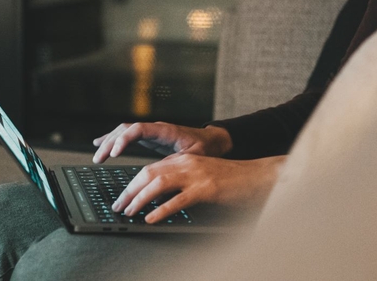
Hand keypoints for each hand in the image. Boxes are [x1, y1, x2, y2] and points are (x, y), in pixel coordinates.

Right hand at [92, 122, 232, 162]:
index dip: (124, 139)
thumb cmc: (205, 148)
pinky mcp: (149, 138)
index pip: (138, 129)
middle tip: (99, 158)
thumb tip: (159, 175)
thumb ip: (176, 163)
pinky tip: (100, 144)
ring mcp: (151, 132)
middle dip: (110, 143)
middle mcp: (155, 128)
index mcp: (165, 131)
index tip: (114, 152)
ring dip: (109, 142)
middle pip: (126, 129)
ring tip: (97, 156)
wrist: (213, 141)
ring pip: (124, 131)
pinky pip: (127, 135)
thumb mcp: (193, 157)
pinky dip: (113, 140)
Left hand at [112, 154, 284, 223]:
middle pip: (149, 173)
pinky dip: (162, 209)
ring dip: (140, 198)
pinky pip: (178, 199)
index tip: (122, 197)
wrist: (258, 176)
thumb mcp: (201, 174)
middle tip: (118, 206)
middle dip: (129, 190)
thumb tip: (157, 196)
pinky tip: (152, 218)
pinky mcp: (207, 188)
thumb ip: (181, 180)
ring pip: (159, 183)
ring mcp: (197, 174)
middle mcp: (187, 162)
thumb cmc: (231, 180)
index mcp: (184, 158)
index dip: (133, 183)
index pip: (150, 168)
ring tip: (130, 211)